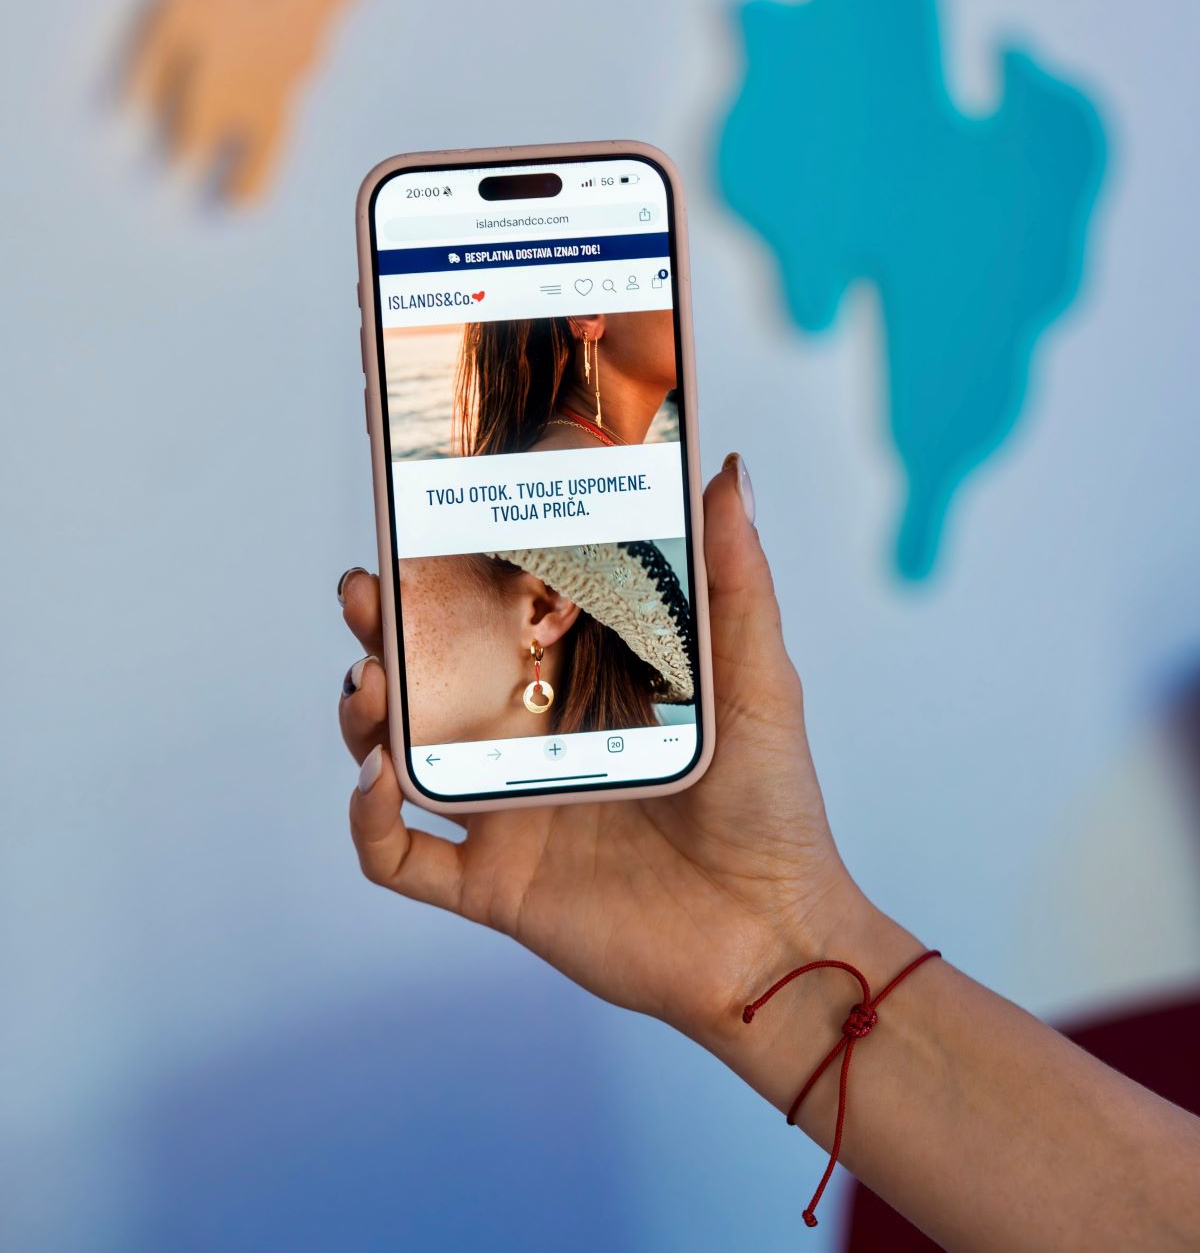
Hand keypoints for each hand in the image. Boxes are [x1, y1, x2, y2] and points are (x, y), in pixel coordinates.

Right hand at [337, 457, 871, 1048]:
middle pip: (428, 676)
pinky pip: (401, 858)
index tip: (416, 517)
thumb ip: (733, 577)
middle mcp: (530, 743)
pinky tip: (379, 774)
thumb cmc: (772, 805)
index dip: (447, 572)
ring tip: (371, 680)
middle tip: (367, 590)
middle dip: (383, 629)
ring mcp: (505, 811)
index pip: (494, 617)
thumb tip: (726, 470)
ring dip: (364, 714)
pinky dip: (368, 820)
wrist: (772, 936)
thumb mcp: (757, 677)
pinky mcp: (494, 883)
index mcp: (580, 686)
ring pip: (398, 753)